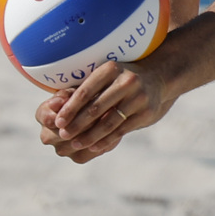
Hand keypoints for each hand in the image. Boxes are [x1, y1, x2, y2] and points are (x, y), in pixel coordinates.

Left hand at [34, 61, 160, 163]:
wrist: (158, 79)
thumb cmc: (121, 80)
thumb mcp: (107, 76)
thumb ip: (86, 89)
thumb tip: (57, 110)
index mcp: (111, 69)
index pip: (85, 92)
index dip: (70, 108)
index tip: (58, 121)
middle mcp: (126, 81)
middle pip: (95, 108)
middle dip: (77, 124)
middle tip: (63, 135)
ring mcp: (138, 97)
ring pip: (108, 122)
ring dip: (90, 136)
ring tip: (75, 144)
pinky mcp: (146, 112)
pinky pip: (121, 130)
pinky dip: (106, 140)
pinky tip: (94, 146)